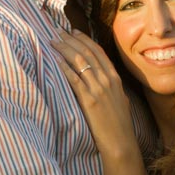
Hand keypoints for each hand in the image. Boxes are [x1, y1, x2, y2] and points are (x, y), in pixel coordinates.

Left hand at [51, 31, 138, 161]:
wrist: (121, 143)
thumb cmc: (119, 126)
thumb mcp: (120, 100)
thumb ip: (112, 88)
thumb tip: (104, 80)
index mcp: (116, 79)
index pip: (99, 52)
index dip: (85, 40)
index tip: (74, 31)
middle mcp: (108, 80)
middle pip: (88, 53)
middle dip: (72, 40)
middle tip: (58, 31)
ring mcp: (99, 89)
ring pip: (80, 62)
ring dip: (65, 49)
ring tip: (53, 41)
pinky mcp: (90, 100)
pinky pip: (75, 79)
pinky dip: (65, 68)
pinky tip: (56, 60)